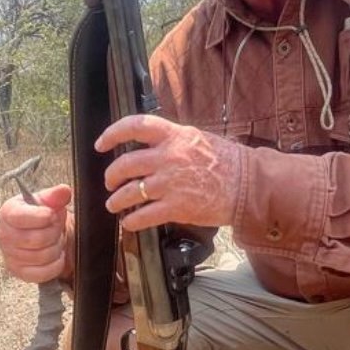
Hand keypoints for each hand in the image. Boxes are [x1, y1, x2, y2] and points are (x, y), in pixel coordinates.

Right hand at [0, 183, 72, 283]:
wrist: (40, 234)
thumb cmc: (41, 217)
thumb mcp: (48, 202)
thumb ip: (55, 196)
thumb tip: (63, 191)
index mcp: (8, 213)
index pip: (20, 217)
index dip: (42, 217)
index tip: (52, 214)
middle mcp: (4, 235)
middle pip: (36, 239)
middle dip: (53, 233)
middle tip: (55, 227)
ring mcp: (10, 256)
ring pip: (42, 256)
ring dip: (56, 248)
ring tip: (54, 240)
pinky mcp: (19, 272)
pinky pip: (43, 272)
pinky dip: (55, 265)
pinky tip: (55, 255)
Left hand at [97, 113, 239, 232]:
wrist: (248, 185)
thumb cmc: (228, 162)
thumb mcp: (198, 139)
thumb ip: (173, 140)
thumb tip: (151, 144)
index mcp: (174, 136)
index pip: (135, 126)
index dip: (112, 133)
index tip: (101, 143)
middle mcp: (168, 157)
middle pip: (125, 164)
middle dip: (111, 176)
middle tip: (110, 182)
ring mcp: (170, 183)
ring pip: (129, 193)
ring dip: (116, 201)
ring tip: (113, 205)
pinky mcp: (176, 207)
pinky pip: (143, 216)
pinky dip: (131, 222)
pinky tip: (129, 223)